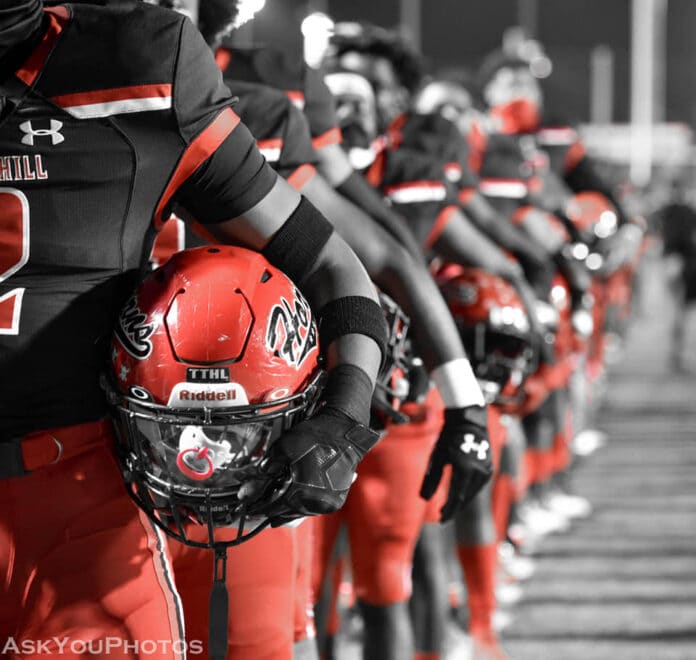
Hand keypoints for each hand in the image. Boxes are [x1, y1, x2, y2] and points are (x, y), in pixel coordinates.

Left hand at [242, 407, 380, 525]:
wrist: (345, 432)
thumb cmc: (317, 437)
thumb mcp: (284, 448)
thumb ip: (266, 469)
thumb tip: (253, 484)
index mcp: (301, 493)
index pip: (272, 508)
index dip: (258, 507)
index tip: (249, 508)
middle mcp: (315, 503)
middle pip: (286, 513)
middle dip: (272, 509)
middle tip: (260, 507)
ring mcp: (328, 503)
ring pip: (300, 512)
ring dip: (288, 507)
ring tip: (278, 502)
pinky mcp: (337, 499)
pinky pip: (313, 507)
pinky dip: (303, 503)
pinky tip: (297, 496)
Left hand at [420, 405, 492, 520]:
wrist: (468, 421)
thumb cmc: (448, 438)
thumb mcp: (436, 457)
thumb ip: (431, 479)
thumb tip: (423, 499)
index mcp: (464, 469)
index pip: (456, 497)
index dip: (449, 510)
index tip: (441, 519)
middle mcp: (478, 471)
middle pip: (465, 498)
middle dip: (455, 508)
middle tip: (444, 517)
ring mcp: (486, 470)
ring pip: (473, 493)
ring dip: (462, 501)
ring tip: (451, 508)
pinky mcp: (490, 468)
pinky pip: (478, 486)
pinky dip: (469, 492)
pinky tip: (461, 496)